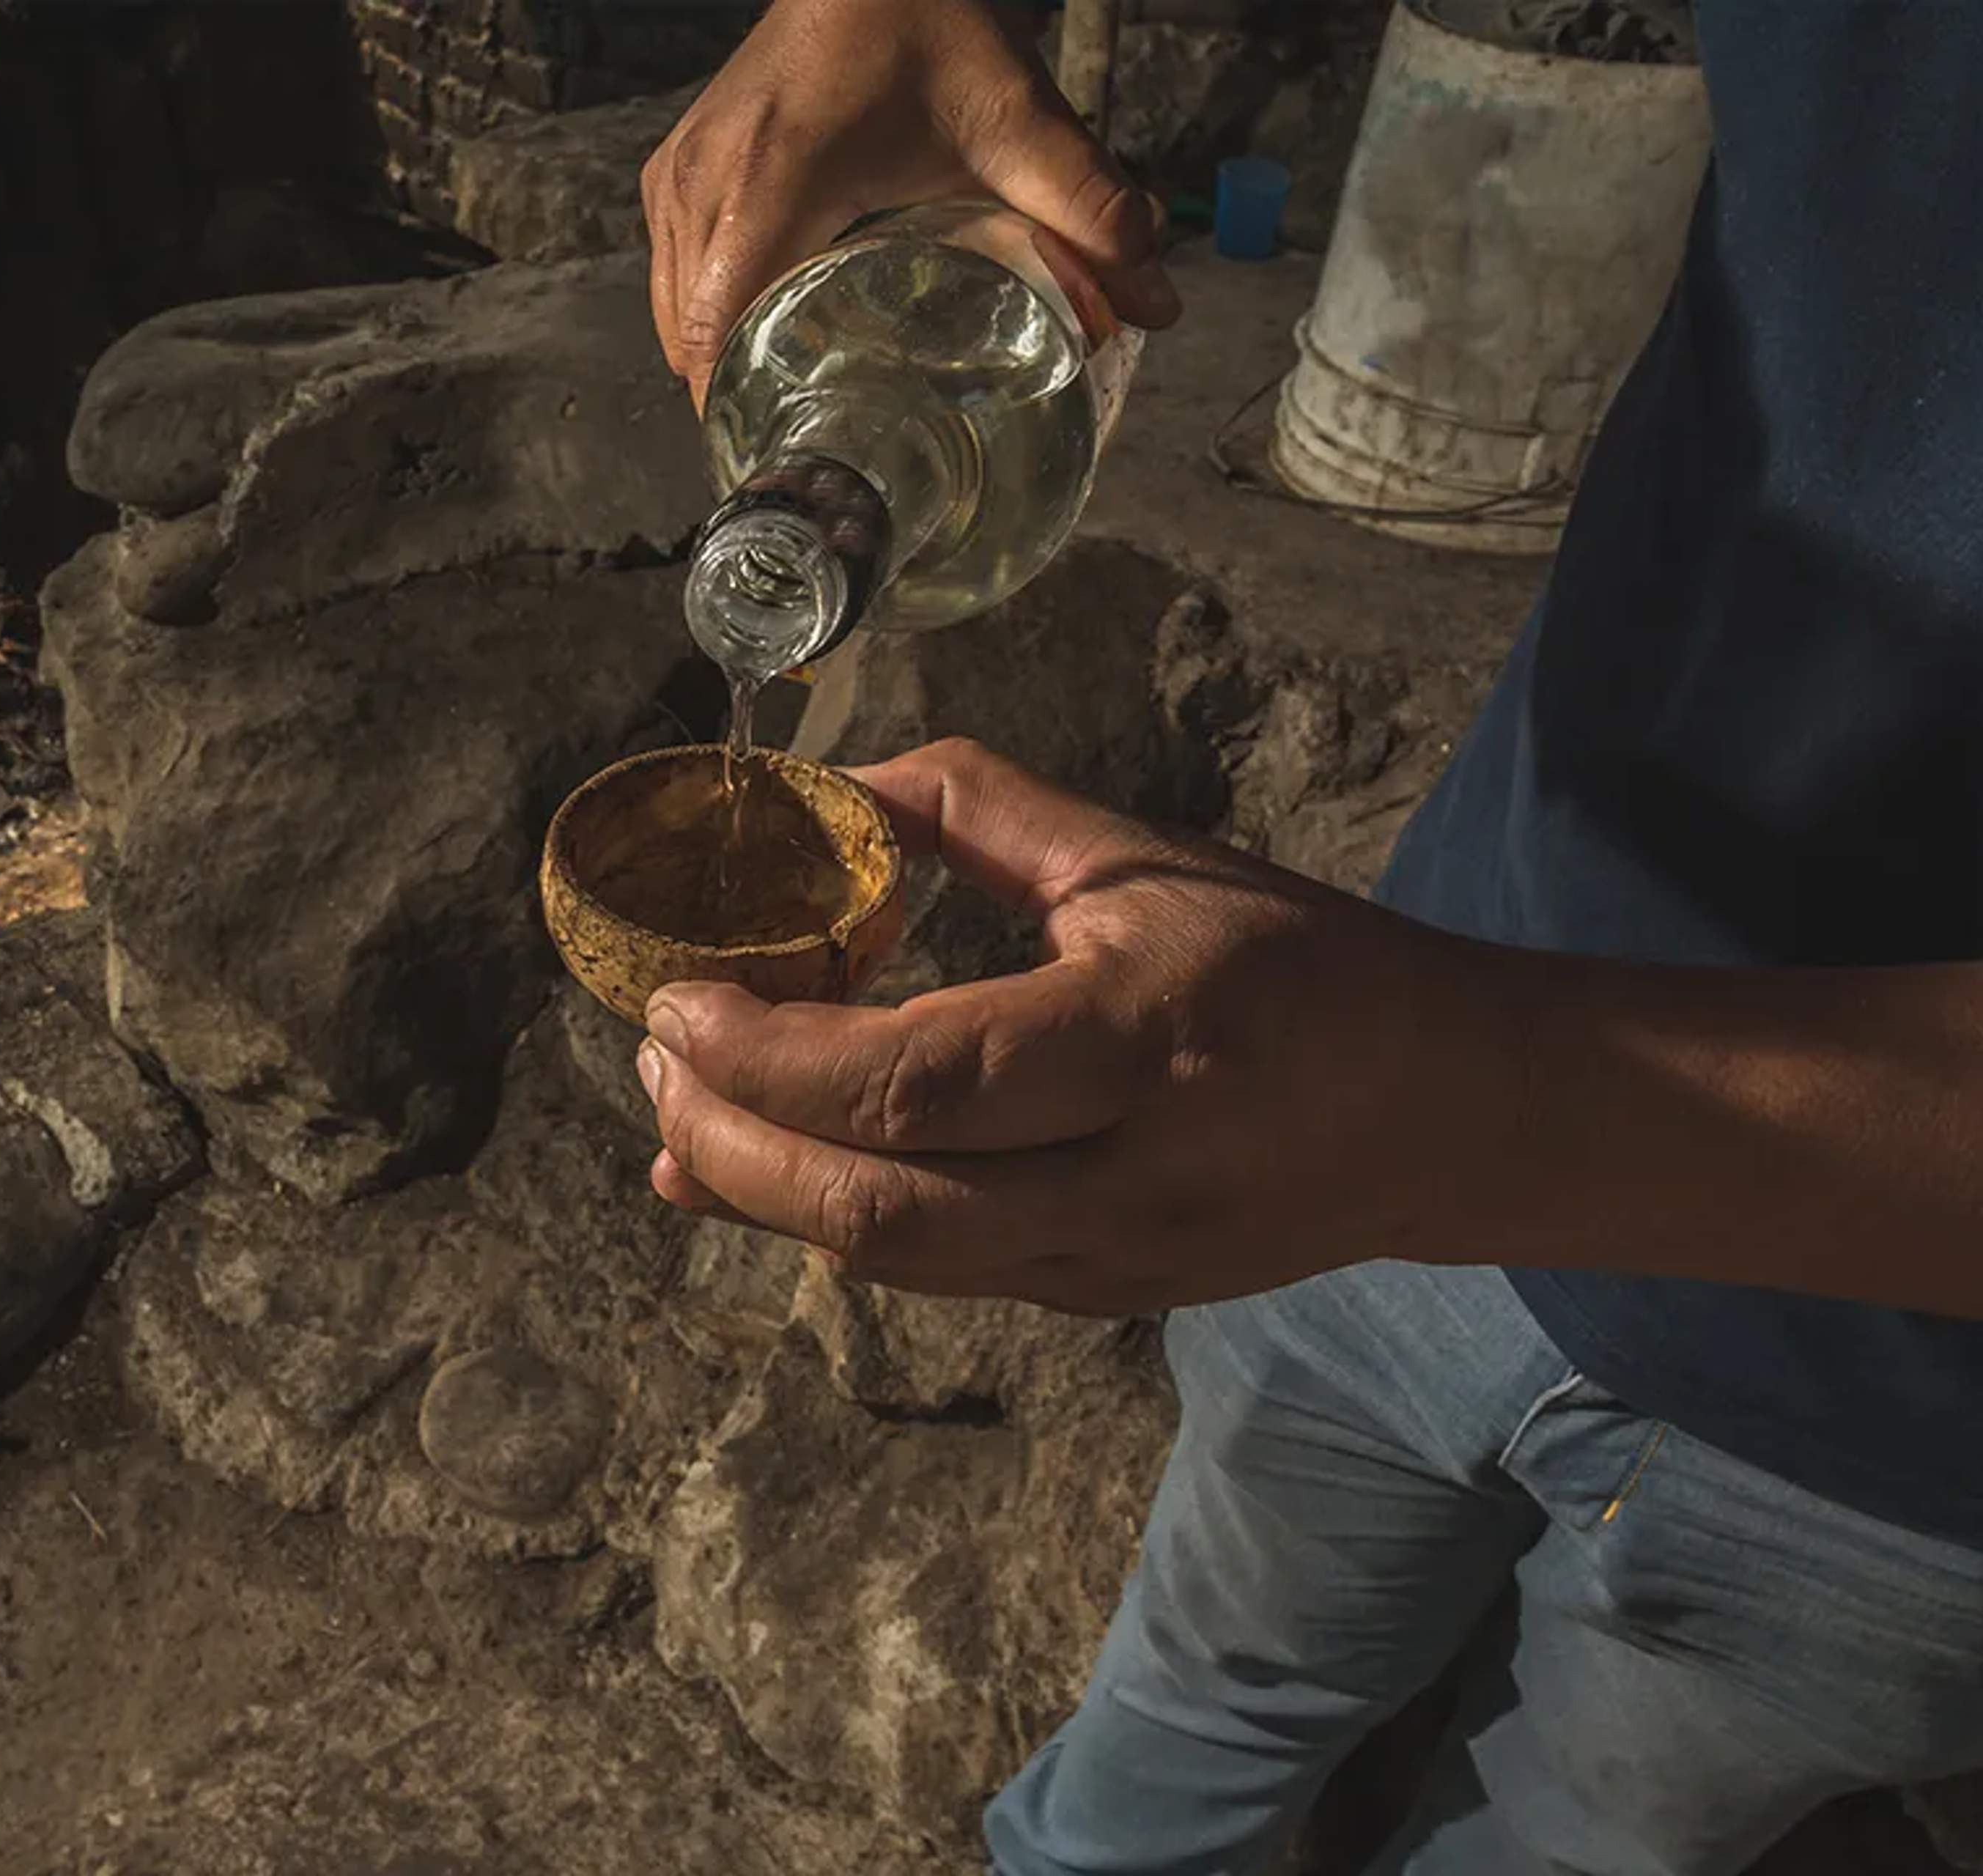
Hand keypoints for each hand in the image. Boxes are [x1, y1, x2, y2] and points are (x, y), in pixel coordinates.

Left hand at [635, 739, 1525, 1314]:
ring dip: (761, 1195)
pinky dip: (831, 1223)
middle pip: (877, 1208)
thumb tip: (830, 786)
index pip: (917, 1082)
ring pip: (894, 1259)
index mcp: (1141, 1038)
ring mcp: (1113, 1260)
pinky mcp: (1101, 1300)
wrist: (1446, 1112)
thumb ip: (984, 813)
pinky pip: (936, 1272)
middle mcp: (1125, 1174)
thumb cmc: (1296, 964)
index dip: (770, 1058)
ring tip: (680, 1118)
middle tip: (653, 1063)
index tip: (677, 1003)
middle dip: (730, 1146)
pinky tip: (762, 1174)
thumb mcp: (1148, 859)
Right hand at [641, 0, 1179, 400]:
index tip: (787, 466)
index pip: (714, 332)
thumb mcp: (1015, 119)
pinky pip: (671, 267)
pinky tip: (765, 331)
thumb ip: (1088, 211)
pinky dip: (705, 310)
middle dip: (738, 401)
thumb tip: (1155, 306)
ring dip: (719, 358)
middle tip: (809, 453)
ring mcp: (679, 173)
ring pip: (672, 309)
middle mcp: (704, 182)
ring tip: (785, 406)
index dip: (737, 413)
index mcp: (769, 184)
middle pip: (690, 338)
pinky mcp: (675, 165)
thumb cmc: (925, 25)